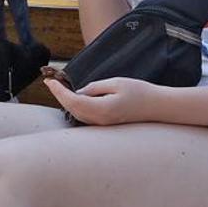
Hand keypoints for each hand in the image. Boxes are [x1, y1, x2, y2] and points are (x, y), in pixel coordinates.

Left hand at [45, 77, 159, 125]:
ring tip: (58, 88)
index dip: (59, 91)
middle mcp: (100, 120)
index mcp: (102, 109)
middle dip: (59, 96)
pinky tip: (72, 98)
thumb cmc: (140, 92)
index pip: (73, 101)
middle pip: (72, 109)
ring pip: (77, 114)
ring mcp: (103, 124)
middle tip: (50, 82)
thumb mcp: (116, 83)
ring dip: (66, 102)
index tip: (49, 81)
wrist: (158, 106)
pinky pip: (85, 116)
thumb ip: (95, 88)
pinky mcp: (106, 124)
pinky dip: (75, 107)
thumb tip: (78, 92)